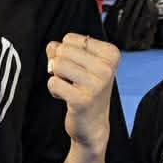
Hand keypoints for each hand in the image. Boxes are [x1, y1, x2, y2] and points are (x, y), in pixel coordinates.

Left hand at [45, 32, 119, 153]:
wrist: (93, 124)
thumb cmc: (86, 89)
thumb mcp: (80, 63)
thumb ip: (63, 49)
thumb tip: (51, 47)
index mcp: (110, 54)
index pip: (70, 38)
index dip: (67, 53)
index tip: (80, 68)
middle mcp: (107, 68)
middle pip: (62, 50)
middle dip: (59, 64)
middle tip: (72, 79)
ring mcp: (96, 85)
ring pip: (57, 65)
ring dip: (57, 77)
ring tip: (70, 88)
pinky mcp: (82, 100)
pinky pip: (53, 83)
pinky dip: (54, 90)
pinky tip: (67, 98)